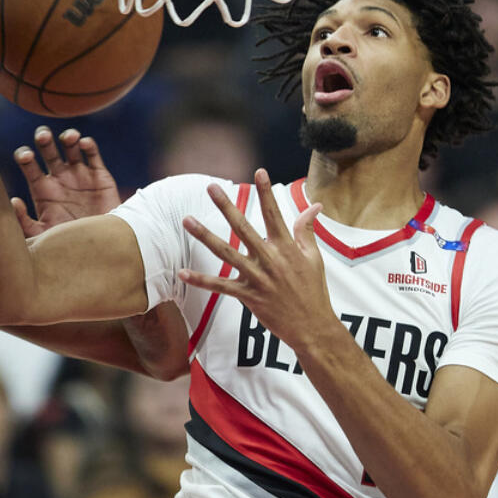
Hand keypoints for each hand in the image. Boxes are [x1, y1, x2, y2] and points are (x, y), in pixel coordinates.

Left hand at [11, 126, 121, 237]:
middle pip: (47, 150)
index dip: (25, 156)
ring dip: (67, 138)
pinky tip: (84, 144)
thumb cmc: (68, 242)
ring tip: (69, 138)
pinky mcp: (99, 175)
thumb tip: (13, 201)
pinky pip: (93, 154)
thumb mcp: (43, 235)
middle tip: (44, 137)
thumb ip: (24, 222)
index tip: (27, 156)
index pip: (29, 165)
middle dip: (44, 140)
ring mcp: (79, 174)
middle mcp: (59, 177)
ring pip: (70, 147)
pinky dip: (88, 145)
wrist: (101, 246)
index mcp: (42, 188)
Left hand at [178, 169, 335, 351]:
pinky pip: (220, 287)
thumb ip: (307, 230)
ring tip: (188, 220)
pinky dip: (201, 280)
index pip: (274, 213)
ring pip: (226, 253)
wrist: (312, 326)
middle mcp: (269, 259)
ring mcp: (257, 277)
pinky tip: (182, 272)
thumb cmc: (314, 290)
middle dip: (226, 206)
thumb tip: (315, 205)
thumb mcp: (314, 257)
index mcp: (287, 247)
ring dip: (205, 236)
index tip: (259, 171)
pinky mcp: (248, 296)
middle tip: (211, 187)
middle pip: (243, 227)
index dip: (267, 192)